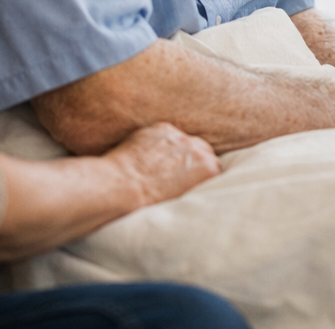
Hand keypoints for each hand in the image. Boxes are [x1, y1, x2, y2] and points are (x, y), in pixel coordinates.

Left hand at [105, 122, 221, 205]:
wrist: (119, 188)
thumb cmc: (147, 205)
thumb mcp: (182, 201)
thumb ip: (196, 186)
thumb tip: (194, 185)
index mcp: (208, 169)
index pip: (215, 167)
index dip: (203, 174)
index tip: (194, 181)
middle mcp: (197, 148)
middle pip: (203, 150)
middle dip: (194, 160)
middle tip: (178, 174)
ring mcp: (178, 136)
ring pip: (184, 140)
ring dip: (178, 150)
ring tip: (161, 166)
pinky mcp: (159, 128)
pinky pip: (166, 134)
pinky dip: (161, 143)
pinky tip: (149, 156)